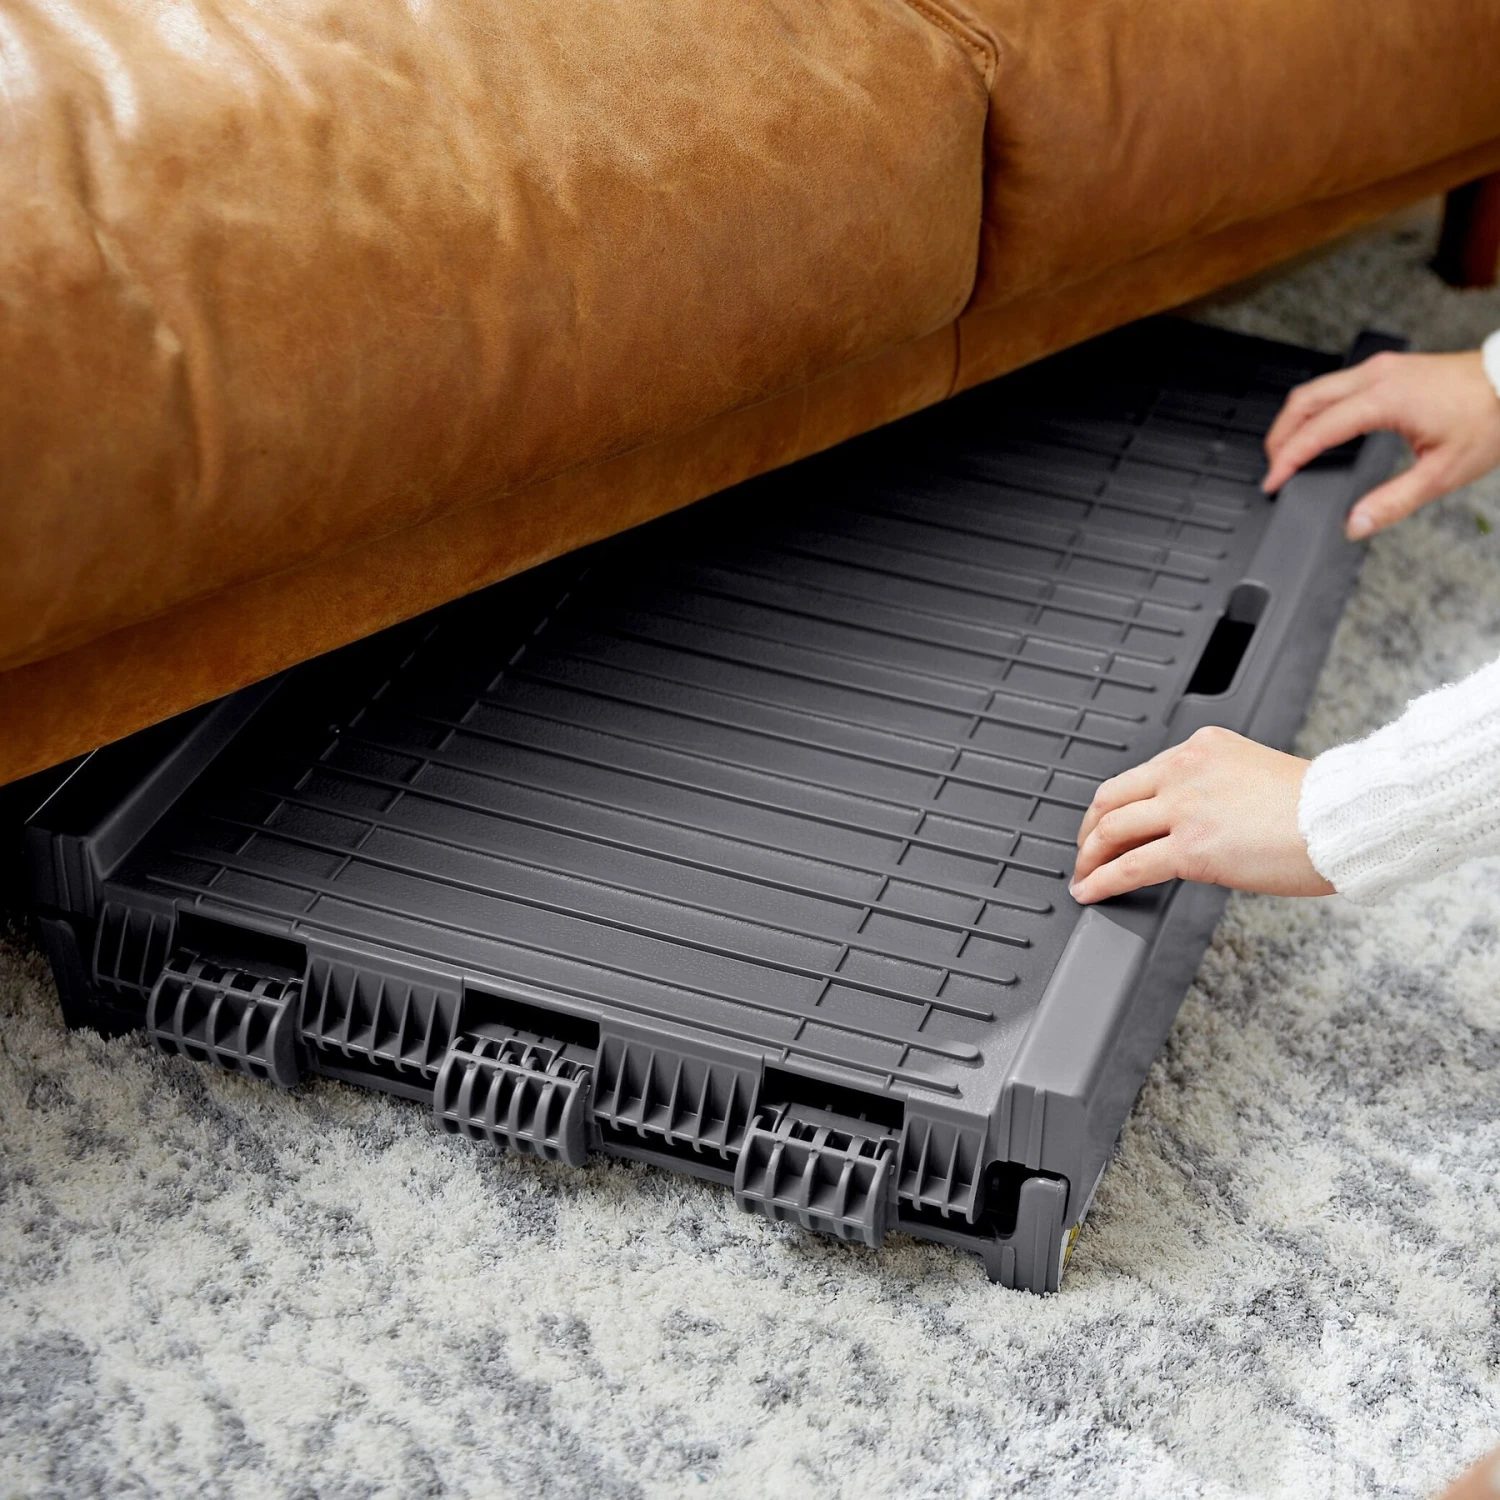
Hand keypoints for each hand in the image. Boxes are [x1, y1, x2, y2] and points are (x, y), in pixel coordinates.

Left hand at [1070, 726, 1332, 902]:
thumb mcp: (1255, 775)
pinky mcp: (1190, 848)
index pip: (1139, 776)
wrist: (1346, 820)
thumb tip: (1193, 822)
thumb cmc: (1320, 808)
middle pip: (1111, 798)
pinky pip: (1129, 866)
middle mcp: (1184, 770)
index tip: (1106, 824)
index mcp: (1201, 749)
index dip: (1115, 805)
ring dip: (1088, 857)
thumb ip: (1215, 789)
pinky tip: (1091, 891)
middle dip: (1089, 830)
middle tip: (1084, 851)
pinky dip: (1101, 880)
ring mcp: (1184, 808)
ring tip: (1083, 875)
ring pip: (1111, 830)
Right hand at [1262, 349, 1499, 537]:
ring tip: (1287, 450)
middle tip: (1272, 467)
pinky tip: (1318, 427)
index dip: (1288, 459)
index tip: (1273, 482)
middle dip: (1279, 436)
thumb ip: (1392, 502)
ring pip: (1316, 388)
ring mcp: (1382, 367)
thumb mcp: (1442, 472)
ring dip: (1295, 419)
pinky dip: (1316, 407)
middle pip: (1303, 401)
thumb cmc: (1490, 417)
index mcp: (1384, 400)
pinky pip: (1337, 383)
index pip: (1317, 431)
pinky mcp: (1389, 368)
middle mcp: (1377, 376)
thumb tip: (1355, 524)